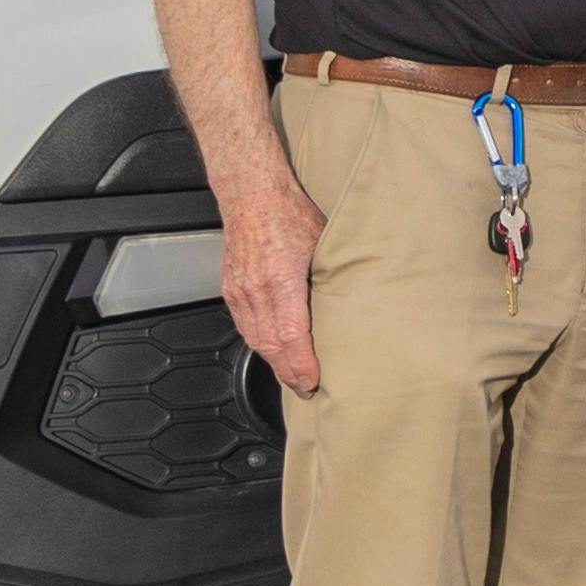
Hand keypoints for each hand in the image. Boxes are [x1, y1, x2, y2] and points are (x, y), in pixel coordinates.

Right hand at [217, 170, 327, 399]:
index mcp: (281, 280)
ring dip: (274, 363)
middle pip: (271, 346)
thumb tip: (354, 304)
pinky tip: (273, 352)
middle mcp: (255, 290)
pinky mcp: (230, 290)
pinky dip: (260, 344)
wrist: (251, 196)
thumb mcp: (323, 243)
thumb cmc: (290, 214)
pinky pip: (245, 326)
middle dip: (289, 373)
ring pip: (255, 339)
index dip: (302, 364)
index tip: (314, 381)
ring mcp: (239, 291)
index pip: (291, 335)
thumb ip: (331, 277)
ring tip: (293, 378)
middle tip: (308, 389)